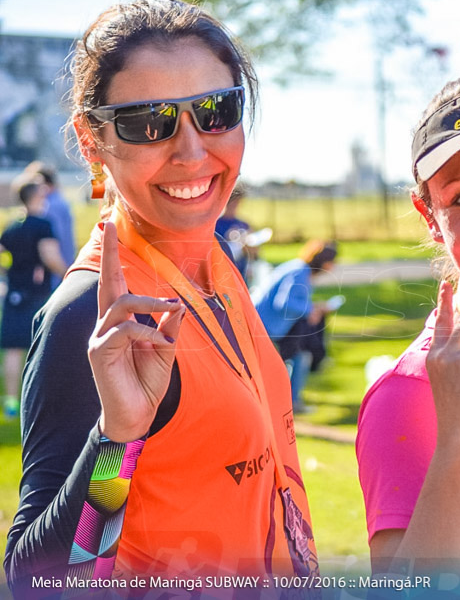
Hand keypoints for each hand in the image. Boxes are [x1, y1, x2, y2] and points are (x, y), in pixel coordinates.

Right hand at [90, 223, 185, 442]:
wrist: (138, 415)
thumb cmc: (148, 381)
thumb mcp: (165, 347)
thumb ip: (169, 325)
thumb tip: (179, 304)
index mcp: (121, 320)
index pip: (116, 282)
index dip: (112, 256)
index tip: (110, 226)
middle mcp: (106, 324)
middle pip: (106, 282)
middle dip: (108, 253)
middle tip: (110, 225)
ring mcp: (100, 337)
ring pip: (122, 303)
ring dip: (151, 303)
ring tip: (173, 309)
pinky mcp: (99, 352)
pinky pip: (124, 330)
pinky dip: (147, 333)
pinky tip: (162, 344)